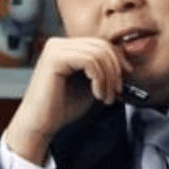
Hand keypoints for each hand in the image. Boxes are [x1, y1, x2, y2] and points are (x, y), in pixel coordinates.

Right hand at [4, 37, 133, 164]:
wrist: (41, 125)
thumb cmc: (63, 107)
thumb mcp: (89, 84)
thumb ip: (102, 70)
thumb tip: (124, 60)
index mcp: (66, 47)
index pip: (100, 44)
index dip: (118, 58)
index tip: (127, 75)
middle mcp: (58, 43)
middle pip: (101, 46)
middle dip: (115, 70)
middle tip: (117, 92)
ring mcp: (55, 49)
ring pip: (98, 54)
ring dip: (109, 78)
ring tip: (106, 98)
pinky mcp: (55, 58)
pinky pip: (90, 61)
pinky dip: (100, 79)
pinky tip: (97, 95)